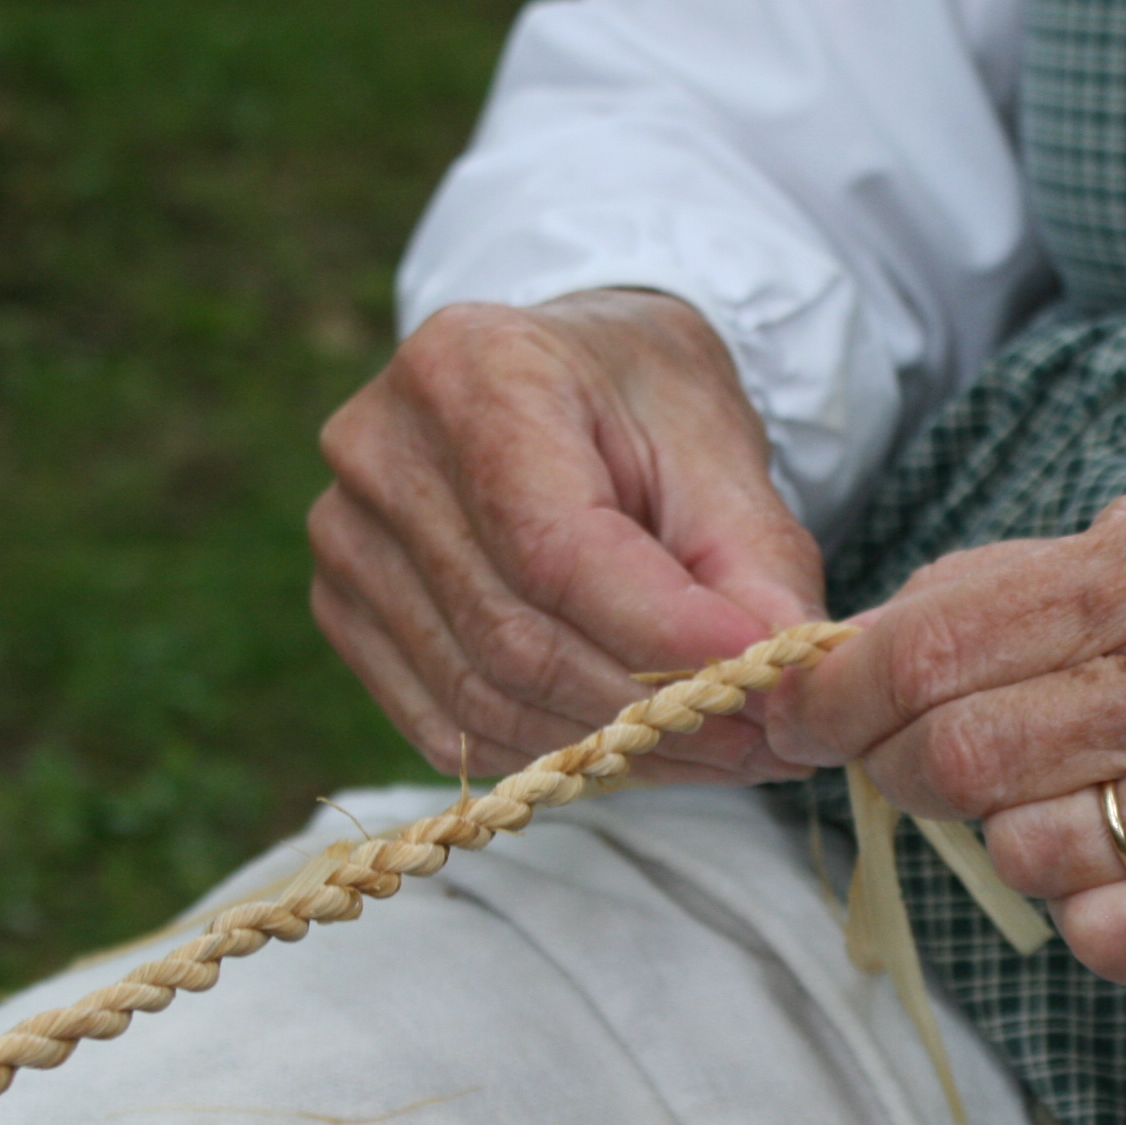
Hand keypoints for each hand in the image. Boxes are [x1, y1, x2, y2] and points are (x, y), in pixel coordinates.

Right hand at [309, 289, 822, 781]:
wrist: (559, 381)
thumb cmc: (643, 405)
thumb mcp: (722, 451)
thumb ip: (756, 567)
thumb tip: (782, 695)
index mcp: (473, 370)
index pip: (558, 550)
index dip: (662, 638)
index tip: (761, 685)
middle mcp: (380, 450)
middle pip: (514, 636)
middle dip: (648, 709)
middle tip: (757, 741)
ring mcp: (346, 535)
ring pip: (481, 695)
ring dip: (609, 747)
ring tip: (713, 749)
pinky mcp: (343, 608)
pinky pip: (443, 723)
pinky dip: (546, 753)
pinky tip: (630, 748)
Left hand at [769, 475, 1125, 981]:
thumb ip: (1040, 574)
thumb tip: (886, 635)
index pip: (940, 644)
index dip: (839, 689)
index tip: (802, 707)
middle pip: (963, 757)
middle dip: (906, 761)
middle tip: (917, 752)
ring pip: (1025, 854)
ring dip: (1011, 830)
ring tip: (1073, 788)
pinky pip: (1104, 939)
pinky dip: (1085, 905)